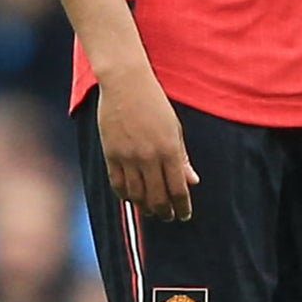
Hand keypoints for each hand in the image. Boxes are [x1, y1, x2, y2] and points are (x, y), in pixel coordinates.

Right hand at [96, 67, 197, 221]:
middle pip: (158, 197)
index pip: (178, 189)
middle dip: (165, 212)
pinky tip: (131, 198)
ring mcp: (128, 157)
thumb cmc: (154, 103)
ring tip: (151, 211)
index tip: (184, 215)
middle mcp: (149, 157)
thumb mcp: (175, 129)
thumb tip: (191, 181)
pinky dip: (125, 195)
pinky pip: (117, 183)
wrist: (125, 83)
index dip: (182, 207)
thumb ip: (182, 158)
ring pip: (137, 194)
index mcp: (170, 150)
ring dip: (145, 207)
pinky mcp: (110, 154)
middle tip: (168, 217)